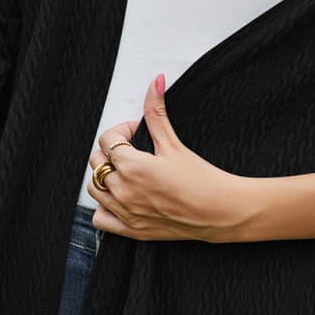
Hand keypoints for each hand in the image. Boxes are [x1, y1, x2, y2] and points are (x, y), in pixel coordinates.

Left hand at [86, 74, 250, 243]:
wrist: (220, 211)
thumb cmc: (202, 180)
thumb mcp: (174, 142)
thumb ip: (156, 112)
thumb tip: (155, 84)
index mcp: (132, 166)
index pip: (106, 139)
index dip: (122, 131)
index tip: (136, 134)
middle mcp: (124, 190)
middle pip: (97, 162)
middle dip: (112, 152)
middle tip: (133, 151)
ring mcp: (126, 212)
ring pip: (94, 188)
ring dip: (105, 177)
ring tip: (126, 172)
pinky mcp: (132, 230)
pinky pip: (100, 218)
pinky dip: (104, 207)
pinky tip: (121, 197)